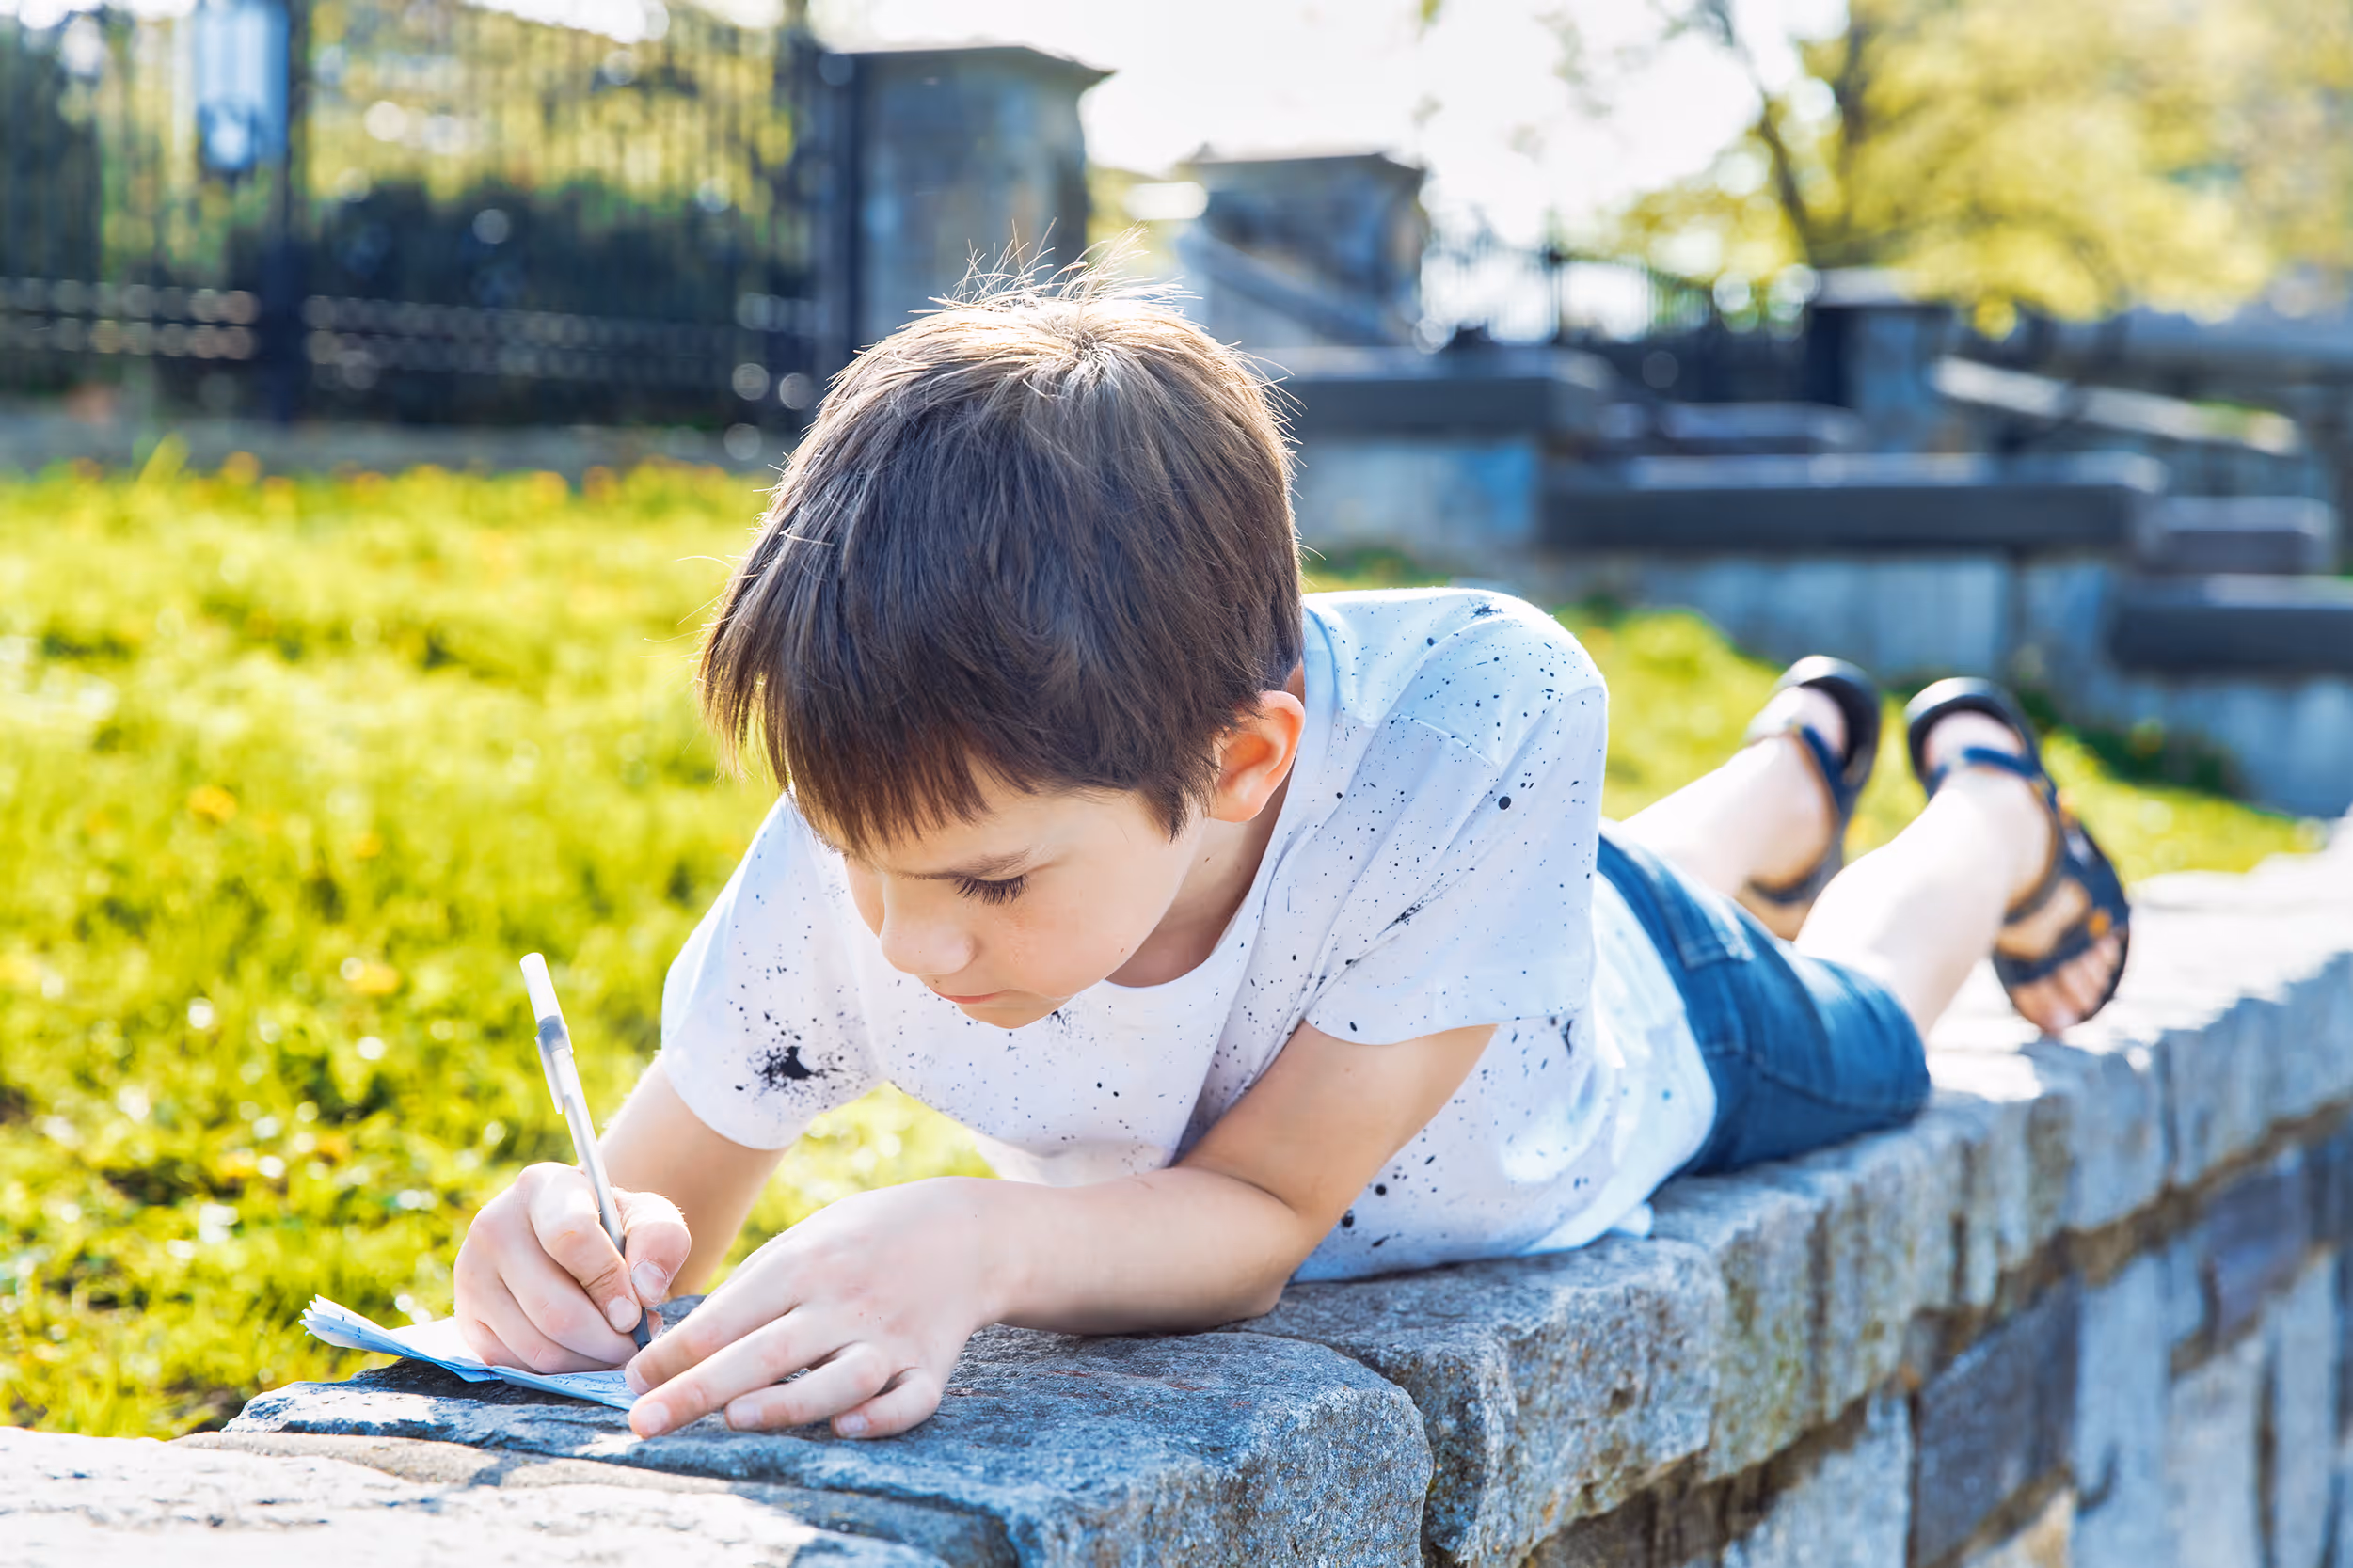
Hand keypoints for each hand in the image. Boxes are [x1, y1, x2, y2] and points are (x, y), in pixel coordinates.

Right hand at [453, 1162, 690, 1372]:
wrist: (572, 1242)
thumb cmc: (614, 1228)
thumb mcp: (648, 1218)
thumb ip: (660, 1240)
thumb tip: (645, 1290)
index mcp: (541, 1188)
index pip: (570, 1238)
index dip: (609, 1283)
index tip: (636, 1312)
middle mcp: (493, 1226)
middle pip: (554, 1309)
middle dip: (606, 1340)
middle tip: (635, 1343)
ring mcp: (471, 1275)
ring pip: (537, 1346)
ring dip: (588, 1362)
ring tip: (615, 1347)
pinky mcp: (466, 1319)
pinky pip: (516, 1366)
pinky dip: (559, 1371)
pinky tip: (583, 1354)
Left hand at [623, 1176, 1001, 1439]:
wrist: (964, 1232)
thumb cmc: (860, 1241)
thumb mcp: (804, 1241)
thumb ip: (750, 1290)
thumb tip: (679, 1348)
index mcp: (804, 1264)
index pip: (729, 1313)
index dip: (676, 1350)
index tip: (632, 1383)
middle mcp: (845, 1299)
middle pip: (769, 1350)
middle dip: (700, 1387)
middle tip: (644, 1421)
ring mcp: (892, 1334)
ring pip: (840, 1376)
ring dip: (790, 1399)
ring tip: (736, 1420)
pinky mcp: (930, 1365)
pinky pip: (910, 1399)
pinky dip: (882, 1416)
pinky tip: (846, 1426)